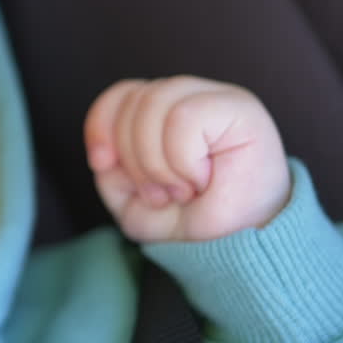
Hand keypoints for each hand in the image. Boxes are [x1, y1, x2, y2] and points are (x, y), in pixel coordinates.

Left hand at [83, 76, 290, 242]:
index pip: (123, 94)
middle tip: (161, 194)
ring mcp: (217, 97)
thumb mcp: (134, 203)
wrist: (241, 247)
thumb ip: (111, 172)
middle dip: (134, 158)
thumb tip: (106, 151)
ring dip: (157, 162)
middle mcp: (192, 97)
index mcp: (166, 112)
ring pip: (155, 104)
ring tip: (182, 189)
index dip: (101, 123)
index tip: (101, 163)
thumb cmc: (195, 221)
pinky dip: (182, 159)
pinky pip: (184, 118)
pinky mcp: (240, 107)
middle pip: (134, 101)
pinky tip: (200, 178)